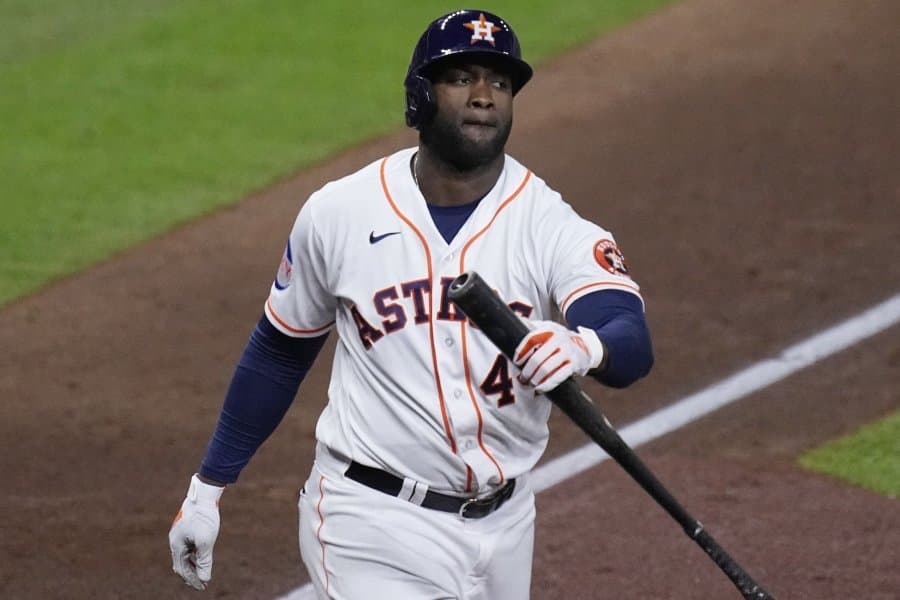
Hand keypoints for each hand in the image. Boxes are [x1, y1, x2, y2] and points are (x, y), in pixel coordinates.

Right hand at [169, 474, 224, 589]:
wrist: (204, 494)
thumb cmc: (205, 517)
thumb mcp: (206, 541)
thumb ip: (205, 561)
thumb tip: (205, 579)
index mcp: (176, 545)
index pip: (182, 570)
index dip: (192, 580)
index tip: (202, 587)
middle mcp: (174, 540)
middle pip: (181, 564)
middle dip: (191, 574)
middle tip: (202, 584)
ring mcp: (179, 533)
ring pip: (185, 555)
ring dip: (193, 565)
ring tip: (203, 572)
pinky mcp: (186, 527)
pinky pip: (188, 546)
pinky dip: (194, 554)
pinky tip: (202, 556)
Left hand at [513, 320, 604, 392]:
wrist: (586, 346)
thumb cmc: (560, 339)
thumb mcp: (548, 329)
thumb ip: (532, 327)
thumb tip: (516, 321)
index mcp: (549, 329)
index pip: (531, 339)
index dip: (522, 351)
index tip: (516, 361)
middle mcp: (559, 339)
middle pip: (537, 358)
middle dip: (527, 371)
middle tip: (522, 378)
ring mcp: (567, 352)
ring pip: (546, 369)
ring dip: (535, 379)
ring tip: (529, 383)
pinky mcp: (574, 364)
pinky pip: (557, 377)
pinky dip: (546, 385)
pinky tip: (539, 388)